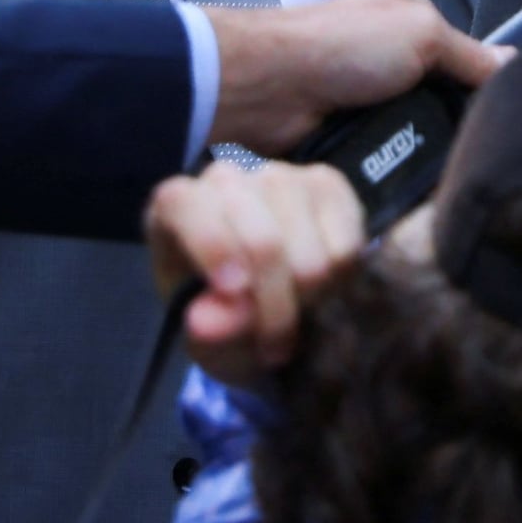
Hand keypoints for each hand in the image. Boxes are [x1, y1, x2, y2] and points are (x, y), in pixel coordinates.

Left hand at [147, 159, 370, 382]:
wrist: (267, 308)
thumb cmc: (224, 319)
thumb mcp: (208, 342)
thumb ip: (207, 334)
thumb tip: (211, 325)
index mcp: (176, 207)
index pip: (187, 205)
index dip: (213, 246)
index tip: (233, 293)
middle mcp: (225, 179)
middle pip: (262, 240)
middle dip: (275, 306)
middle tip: (273, 346)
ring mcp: (280, 176)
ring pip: (309, 250)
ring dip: (309, 300)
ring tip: (298, 319)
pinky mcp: (327, 184)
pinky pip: (346, 246)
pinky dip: (338, 283)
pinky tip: (322, 291)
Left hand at [205, 0, 501, 155]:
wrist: (268, 88)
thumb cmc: (331, 44)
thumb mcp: (421, 33)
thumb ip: (470, 53)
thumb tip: (509, 63)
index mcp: (410, 21)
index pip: (468, 57)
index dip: (483, 82)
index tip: (497, 107)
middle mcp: (390, 59)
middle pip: (446, 102)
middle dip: (452, 120)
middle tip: (460, 135)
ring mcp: (370, 99)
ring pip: (420, 135)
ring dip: (421, 145)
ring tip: (425, 151)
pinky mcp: (353, 135)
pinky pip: (390, 157)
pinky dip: (394, 161)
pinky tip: (397, 162)